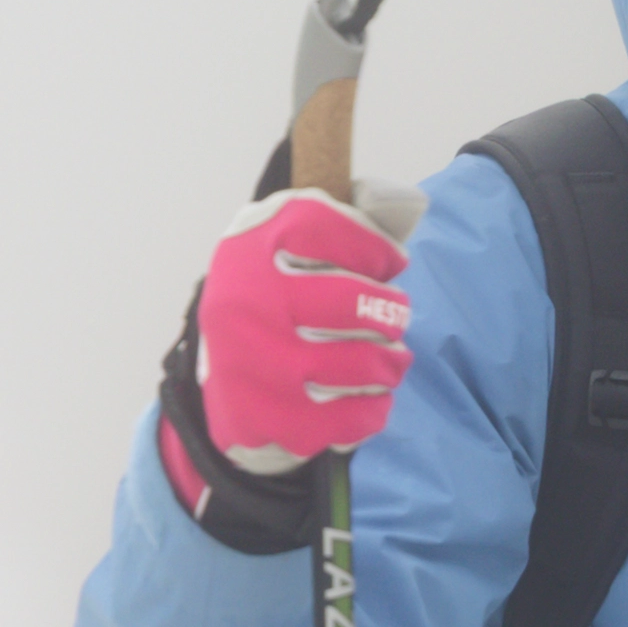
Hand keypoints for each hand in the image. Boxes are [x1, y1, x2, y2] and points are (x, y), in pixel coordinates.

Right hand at [195, 188, 409, 472]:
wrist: (218, 385)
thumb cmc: (267, 304)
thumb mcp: (274, 249)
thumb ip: (328, 225)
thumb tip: (408, 206)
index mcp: (248, 250)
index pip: (326, 227)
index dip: (375, 246)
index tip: (392, 261)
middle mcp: (246, 304)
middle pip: (353, 300)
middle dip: (392, 311)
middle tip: (395, 317)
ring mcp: (257, 367)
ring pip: (362, 363)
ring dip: (391, 361)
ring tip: (391, 359)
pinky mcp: (272, 420)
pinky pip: (354, 417)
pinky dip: (375, 407)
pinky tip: (373, 396)